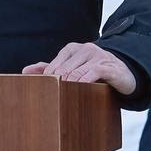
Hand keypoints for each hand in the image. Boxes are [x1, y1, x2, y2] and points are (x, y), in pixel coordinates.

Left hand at [21, 42, 136, 95]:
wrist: (124, 72)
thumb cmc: (95, 71)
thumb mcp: (72, 68)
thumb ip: (50, 69)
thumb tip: (25, 71)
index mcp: (72, 49)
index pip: (54, 66)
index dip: (48, 82)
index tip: (45, 95)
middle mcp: (84, 49)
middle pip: (63, 70)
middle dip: (56, 86)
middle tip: (51, 101)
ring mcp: (97, 55)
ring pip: (75, 73)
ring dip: (68, 88)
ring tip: (62, 101)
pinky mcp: (108, 65)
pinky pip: (92, 73)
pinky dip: (83, 84)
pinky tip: (79, 93)